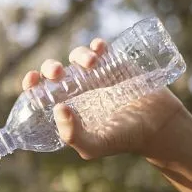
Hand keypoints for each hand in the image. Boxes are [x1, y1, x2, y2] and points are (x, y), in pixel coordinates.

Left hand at [22, 38, 188, 159]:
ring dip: (78, 55)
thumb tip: (58, 108)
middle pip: (54, 71)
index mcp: (67, 108)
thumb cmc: (124, 139)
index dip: (32, 84)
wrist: (159, 125)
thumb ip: (73, 135)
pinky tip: (99, 49)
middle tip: (58, 73)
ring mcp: (97, 75)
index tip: (32, 79)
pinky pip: (101, 48)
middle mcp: (78, 90)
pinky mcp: (116, 63)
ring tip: (90, 64)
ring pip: (77, 56)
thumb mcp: (94, 146)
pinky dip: (96, 45)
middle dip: (50, 67)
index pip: (41, 93)